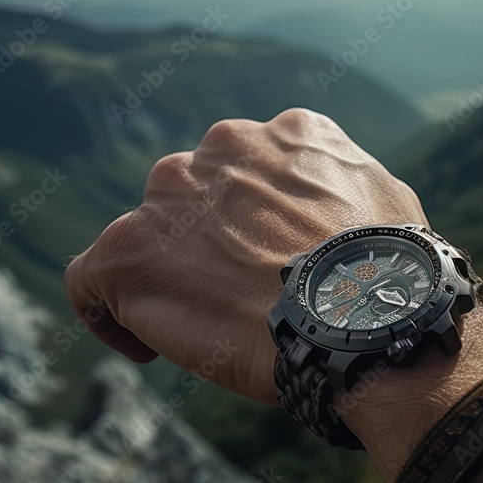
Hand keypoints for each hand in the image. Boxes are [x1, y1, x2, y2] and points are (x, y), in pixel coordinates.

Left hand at [64, 109, 426, 404]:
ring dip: (167, 277)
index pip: (246, 170)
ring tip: (204, 331)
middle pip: (193, 198)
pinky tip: (148, 349)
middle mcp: (222, 148)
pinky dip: (108, 313)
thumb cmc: (390, 277)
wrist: (365, 323)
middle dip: (208, 245)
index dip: (250, 223)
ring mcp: (171, 196)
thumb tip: (328, 207)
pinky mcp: (130, 250)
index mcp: (285, 134)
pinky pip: (91, 278)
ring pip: (146, 235)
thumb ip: (338, 186)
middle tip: (238, 301)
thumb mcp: (383, 201)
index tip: (261, 265)